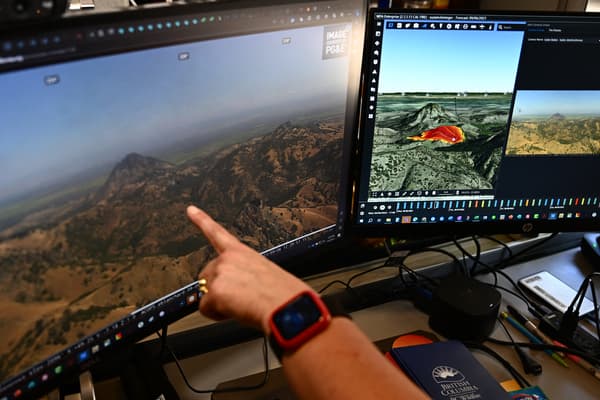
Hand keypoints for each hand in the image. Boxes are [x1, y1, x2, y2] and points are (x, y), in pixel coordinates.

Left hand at [186, 205, 311, 332]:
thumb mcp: (265, 274)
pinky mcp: (215, 291)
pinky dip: (217, 314)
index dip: (201, 220)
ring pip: (206, 294)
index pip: (217, 233)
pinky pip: (205, 309)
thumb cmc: (284, 293)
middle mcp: (228, 258)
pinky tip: (236, 311)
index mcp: (242, 252)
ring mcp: (220, 273)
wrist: (286, 306)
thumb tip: (239, 291)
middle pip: (206, 276)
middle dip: (218, 289)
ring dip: (220, 303)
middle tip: (241, 298)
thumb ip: (245, 275)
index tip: (190, 209)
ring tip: (244, 304)